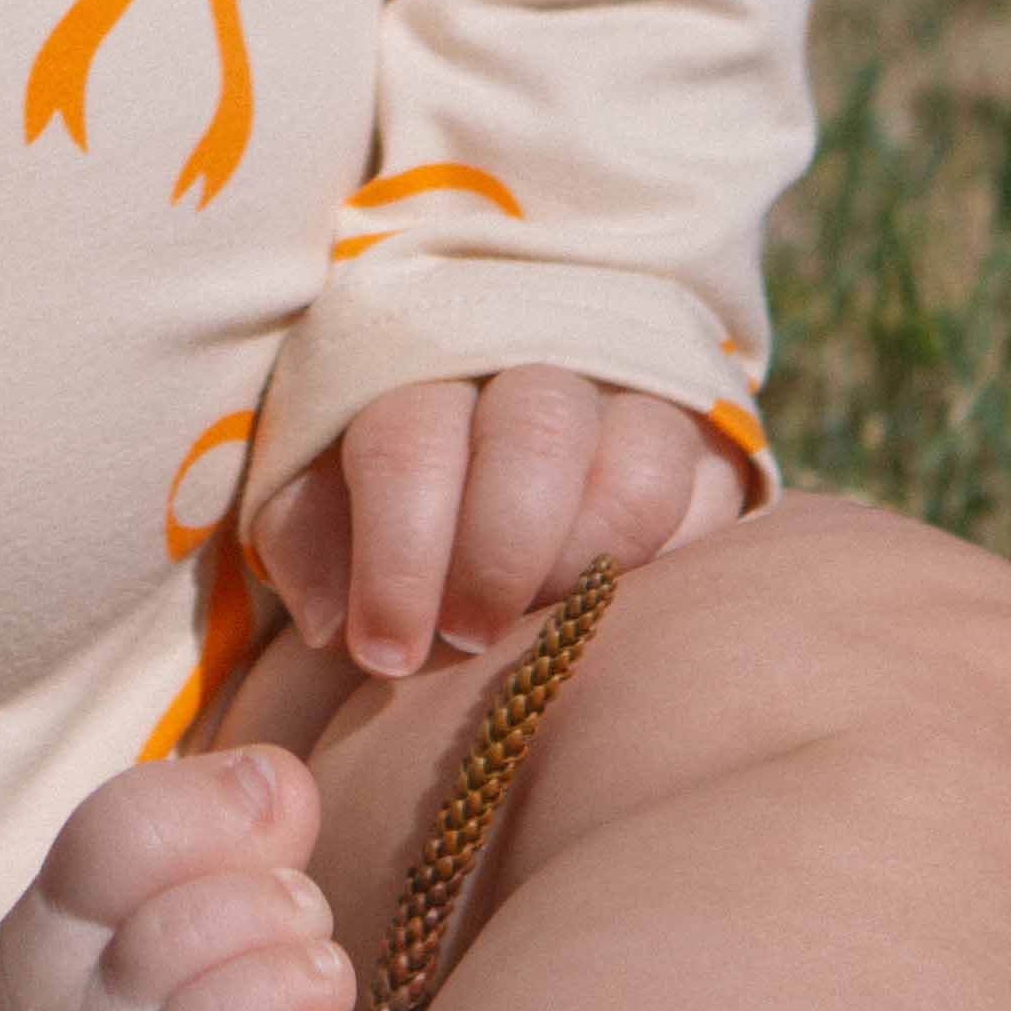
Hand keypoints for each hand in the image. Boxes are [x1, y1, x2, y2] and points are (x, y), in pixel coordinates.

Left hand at [245, 368, 742, 685]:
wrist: (492, 410)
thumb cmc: (391, 476)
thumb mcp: (323, 485)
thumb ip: (310, 536)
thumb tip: (330, 620)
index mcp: (414, 357)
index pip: (409, 440)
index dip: (397, 557)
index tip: (383, 652)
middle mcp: (525, 357)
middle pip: (532, 437)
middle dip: (496, 557)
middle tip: (468, 637)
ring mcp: (620, 392)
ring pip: (633, 461)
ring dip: (583, 560)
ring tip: (542, 623)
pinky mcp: (694, 438)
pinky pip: (701, 495)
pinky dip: (660, 558)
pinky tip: (609, 601)